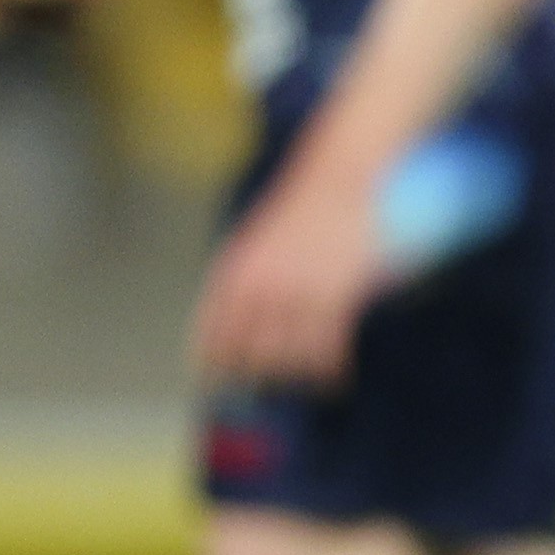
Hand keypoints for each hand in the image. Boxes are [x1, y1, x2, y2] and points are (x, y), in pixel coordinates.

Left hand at [192, 163, 383, 391]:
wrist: (344, 172)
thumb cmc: (301, 208)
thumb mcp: (255, 239)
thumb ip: (241, 284)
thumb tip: (229, 335)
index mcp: (235, 271)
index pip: (211, 336)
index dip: (210, 365)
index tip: (213, 382)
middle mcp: (262, 287)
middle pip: (251, 357)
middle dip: (260, 373)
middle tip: (268, 383)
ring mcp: (299, 293)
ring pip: (290, 359)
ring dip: (298, 373)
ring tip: (308, 375)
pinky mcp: (337, 297)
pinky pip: (326, 350)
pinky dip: (329, 369)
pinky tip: (333, 373)